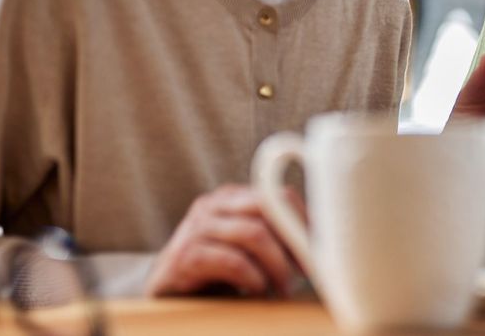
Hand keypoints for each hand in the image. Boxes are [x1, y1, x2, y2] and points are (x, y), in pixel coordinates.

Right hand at [146, 184, 303, 296]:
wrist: (165, 291)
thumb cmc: (214, 271)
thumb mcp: (243, 248)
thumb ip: (270, 237)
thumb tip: (318, 246)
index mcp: (230, 198)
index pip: (277, 194)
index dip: (303, 220)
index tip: (319, 248)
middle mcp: (212, 206)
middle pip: (267, 209)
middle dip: (294, 241)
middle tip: (308, 270)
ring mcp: (196, 228)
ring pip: (254, 234)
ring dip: (278, 265)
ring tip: (284, 287)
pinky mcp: (186, 256)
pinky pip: (232, 261)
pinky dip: (253, 277)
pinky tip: (257, 290)